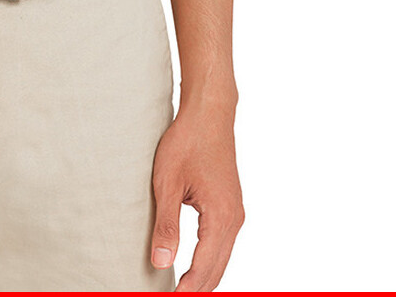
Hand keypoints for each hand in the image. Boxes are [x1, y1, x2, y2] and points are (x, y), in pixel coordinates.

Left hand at [149, 104, 244, 290]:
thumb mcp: (168, 183)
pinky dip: (208, 262)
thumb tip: (161, 263)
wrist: (208, 115)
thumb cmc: (186, 143)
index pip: (204, 269)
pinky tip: (192, 268)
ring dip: (202, 279)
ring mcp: (235, 214)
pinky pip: (221, 245)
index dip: (186, 290)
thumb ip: (166, 225)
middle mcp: (234, 220)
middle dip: (196, 289)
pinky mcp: (230, 206)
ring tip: (179, 290)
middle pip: (217, 271)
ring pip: (221, 260)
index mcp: (221, 218)